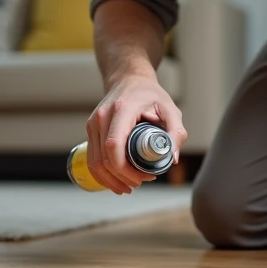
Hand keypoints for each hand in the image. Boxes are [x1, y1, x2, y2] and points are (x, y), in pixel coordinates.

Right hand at [86, 73, 186, 194]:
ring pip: (94, 162)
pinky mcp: (91, 129)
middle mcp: (102, 116)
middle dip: (121, 178)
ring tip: (128, 187)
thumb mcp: (170, 109)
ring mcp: (94, 123)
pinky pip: (92, 157)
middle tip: (140, 184)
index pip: (114, 146)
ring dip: (110, 180)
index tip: (143, 177)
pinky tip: (115, 181)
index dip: (125, 169)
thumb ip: (175, 132)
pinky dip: (102, 173)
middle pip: (103, 159)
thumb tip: (172, 158)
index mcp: (121, 110)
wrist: (129, 79)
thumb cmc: (150, 95)